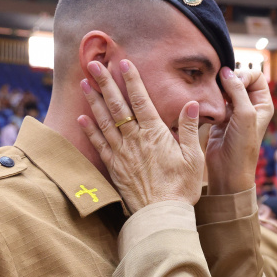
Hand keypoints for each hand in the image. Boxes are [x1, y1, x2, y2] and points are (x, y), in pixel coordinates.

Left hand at [78, 59, 203, 212]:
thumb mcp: (194, 157)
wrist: (162, 214)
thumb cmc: (181, 187)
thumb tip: (193, 103)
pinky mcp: (114, 167)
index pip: (141, 100)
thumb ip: (190, 128)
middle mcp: (135, 140)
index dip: (132, 80)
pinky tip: (82, 116)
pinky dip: (89, 129)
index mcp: (155, 134)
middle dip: (106, 82)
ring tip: (85, 82)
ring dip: (94, 100)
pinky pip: (99, 144)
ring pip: (104, 121)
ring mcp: (122, 153)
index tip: (123, 62)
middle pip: (118, 106)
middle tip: (95, 64)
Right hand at [204, 68, 273, 194]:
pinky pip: (216, 100)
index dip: (244, 75)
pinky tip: (207, 103)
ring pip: (226, 89)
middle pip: (240, 79)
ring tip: (212, 95)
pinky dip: (211, 98)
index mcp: (263, 104)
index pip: (256, 76)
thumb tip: (226, 71)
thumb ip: (237, 90)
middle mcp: (250, 106)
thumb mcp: (244, 114)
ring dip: (218, 89)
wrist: (228, 171)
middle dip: (229, 80)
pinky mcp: (220, 117)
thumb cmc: (242, 147)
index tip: (233, 83)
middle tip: (219, 89)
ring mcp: (235, 111)